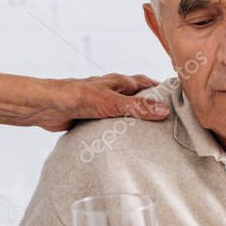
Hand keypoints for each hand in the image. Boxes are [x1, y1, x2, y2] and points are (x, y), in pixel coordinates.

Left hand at [39, 73, 170, 131]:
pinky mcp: (92, 117)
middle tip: (168, 121)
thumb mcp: (112, 102)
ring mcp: (102, 104)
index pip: (147, 83)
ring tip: (151, 135)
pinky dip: (119, 131)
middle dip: (151, 106)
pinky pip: (111, 124)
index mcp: (119, 82)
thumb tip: (164, 110)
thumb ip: (137, 107)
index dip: (162, 89)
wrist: (47, 107)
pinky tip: (125, 142)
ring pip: (124, 111)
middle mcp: (112, 91)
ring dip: (134, 120)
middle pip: (137, 97)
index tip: (178, 100)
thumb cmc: (77, 96)